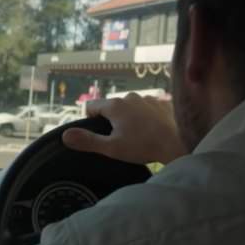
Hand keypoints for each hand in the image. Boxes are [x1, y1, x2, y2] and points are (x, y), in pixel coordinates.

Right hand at [62, 93, 186, 164]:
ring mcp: (148, 98)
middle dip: (112, 121)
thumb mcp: (111, 148)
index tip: (100, 136)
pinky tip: (153, 131)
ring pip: (130, 107)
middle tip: (120, 140)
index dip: (91, 121)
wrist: (179, 143)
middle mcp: (130, 96)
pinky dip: (147, 118)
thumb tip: (64, 136)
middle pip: (112, 107)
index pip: (91, 107)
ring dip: (130, 118)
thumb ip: (87, 141)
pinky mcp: (163, 103)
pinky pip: (147, 109)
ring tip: (139, 137)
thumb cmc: (143, 146)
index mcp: (115, 105)